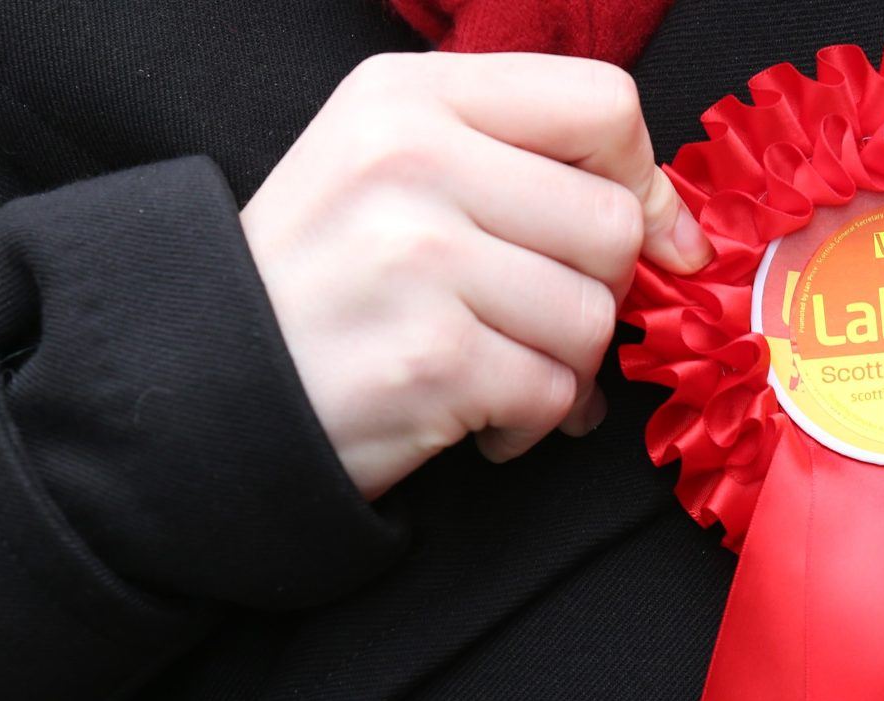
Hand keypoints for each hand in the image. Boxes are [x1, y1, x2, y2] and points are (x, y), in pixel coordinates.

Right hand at [240, 52, 711, 499]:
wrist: (206, 384)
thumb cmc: (325, 278)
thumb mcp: (398, 170)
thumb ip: (529, 166)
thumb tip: (677, 233)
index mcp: (409, 96)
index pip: (601, 103)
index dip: (640, 178)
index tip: (640, 232)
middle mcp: (410, 159)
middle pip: (612, 221)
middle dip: (599, 291)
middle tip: (537, 316)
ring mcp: (417, 258)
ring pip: (593, 317)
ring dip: (564, 366)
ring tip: (499, 368)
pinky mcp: (430, 358)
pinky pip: (555, 394)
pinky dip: (533, 422)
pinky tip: (478, 415)